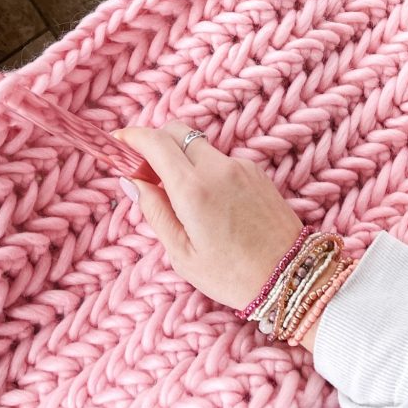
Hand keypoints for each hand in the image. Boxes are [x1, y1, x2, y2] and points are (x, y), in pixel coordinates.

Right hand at [115, 121, 312, 342]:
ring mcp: (241, 167)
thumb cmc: (233, 275)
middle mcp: (219, 168)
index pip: (155, 142)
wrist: (291, 275)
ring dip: (181, 158)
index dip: (131, 137)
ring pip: (200, 145)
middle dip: (155, 142)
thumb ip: (155, 212)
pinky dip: (205, 169)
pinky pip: (221, 160)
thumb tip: (133, 182)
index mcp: (194, 189)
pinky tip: (207, 202)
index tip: (117, 142)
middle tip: (143, 170)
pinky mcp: (257, 172)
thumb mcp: (182, 253)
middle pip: (177, 131)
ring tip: (177, 197)